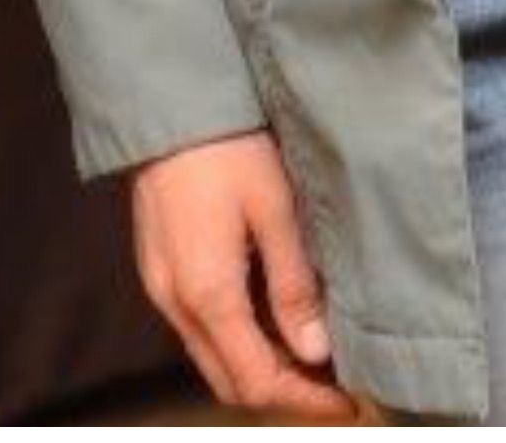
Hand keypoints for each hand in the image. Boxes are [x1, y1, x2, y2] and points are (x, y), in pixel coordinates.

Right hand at [130, 131, 357, 419]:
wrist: (162, 103)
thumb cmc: (223, 147)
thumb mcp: (274, 211)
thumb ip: (293, 286)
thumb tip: (315, 350)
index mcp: (206, 293)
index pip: (257, 380)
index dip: (306, 401)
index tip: (349, 401)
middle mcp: (174, 301)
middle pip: (229, 381)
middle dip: (284, 392)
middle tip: (334, 384)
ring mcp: (159, 285)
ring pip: (211, 358)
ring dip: (259, 367)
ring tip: (310, 352)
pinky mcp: (156, 267)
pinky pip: (197, 328)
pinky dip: (236, 340)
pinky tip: (270, 319)